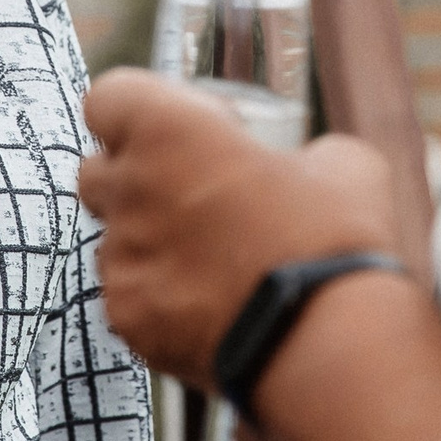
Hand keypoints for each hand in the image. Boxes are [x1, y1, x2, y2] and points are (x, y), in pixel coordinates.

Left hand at [78, 68, 397, 384]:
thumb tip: (308, 167)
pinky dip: (160, 296)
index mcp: (167, 130)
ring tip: (212, 260)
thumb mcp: (343, 165)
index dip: (143, 108)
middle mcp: (129, 189)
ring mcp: (121, 259)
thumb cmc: (331, 238)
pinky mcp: (127, 319)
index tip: (192, 126)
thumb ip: (302, 153)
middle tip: (194, 191)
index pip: (110, 96)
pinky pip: (129, 294)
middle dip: (134, 175)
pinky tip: (211, 306)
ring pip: (114, 238)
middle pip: (97, 170)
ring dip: (149, 240)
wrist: (323, 344)